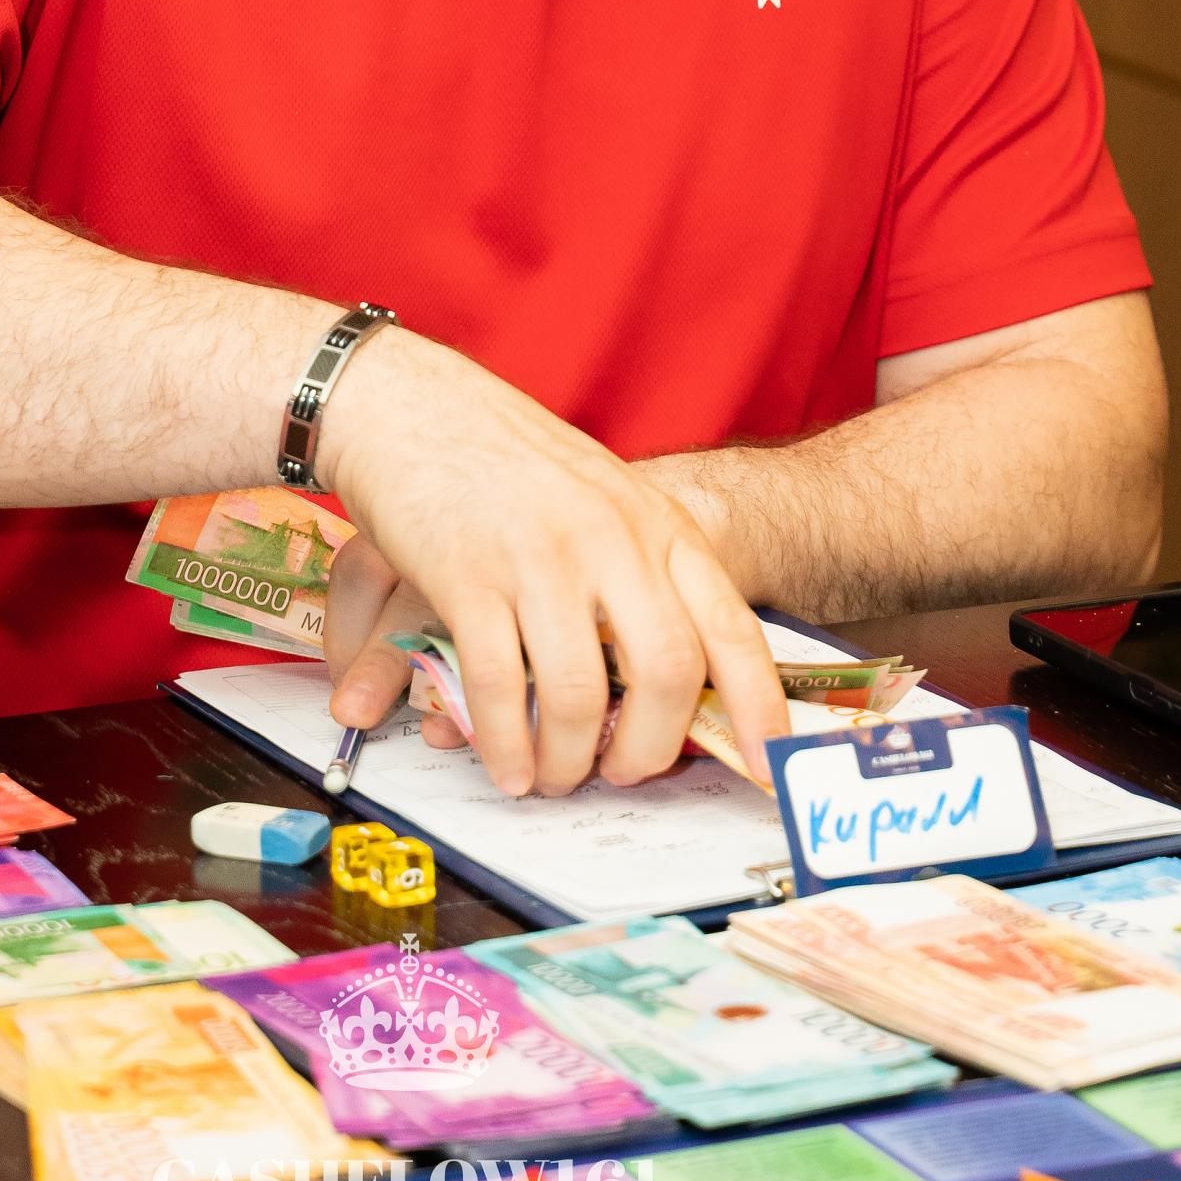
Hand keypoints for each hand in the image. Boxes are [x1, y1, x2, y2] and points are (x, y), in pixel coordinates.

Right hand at [316, 329, 787, 797]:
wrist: (413, 404)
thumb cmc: (511, 461)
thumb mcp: (605, 501)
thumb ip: (644, 575)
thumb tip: (672, 687)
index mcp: (656, 523)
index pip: (730, 627)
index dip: (757, 708)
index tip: (767, 767)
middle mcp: (610, 539)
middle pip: (665, 673)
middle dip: (648, 749)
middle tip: (622, 772)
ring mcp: (539, 556)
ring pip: (578, 694)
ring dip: (567, 760)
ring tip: (551, 776)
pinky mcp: (468, 576)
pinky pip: (499, 687)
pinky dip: (505, 744)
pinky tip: (504, 765)